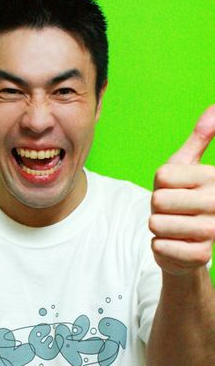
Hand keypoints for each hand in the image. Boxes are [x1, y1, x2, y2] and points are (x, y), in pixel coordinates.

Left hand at [150, 105, 214, 275]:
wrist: (191, 245)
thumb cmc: (186, 198)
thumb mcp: (190, 165)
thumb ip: (201, 137)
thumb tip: (214, 108)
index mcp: (214, 178)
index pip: (163, 176)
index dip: (160, 184)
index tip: (175, 189)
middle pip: (158, 200)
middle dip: (156, 206)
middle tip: (171, 210)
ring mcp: (212, 231)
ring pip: (156, 223)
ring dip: (157, 227)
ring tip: (173, 226)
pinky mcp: (201, 256)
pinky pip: (160, 246)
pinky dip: (159, 246)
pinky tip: (174, 244)